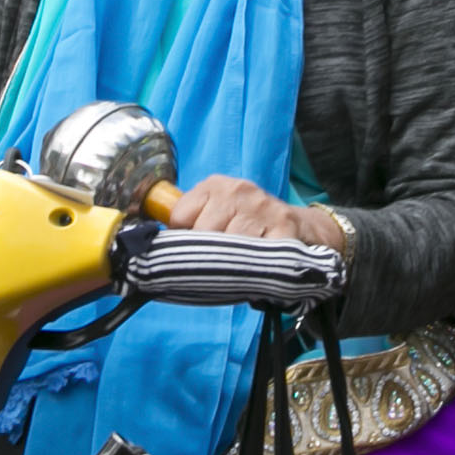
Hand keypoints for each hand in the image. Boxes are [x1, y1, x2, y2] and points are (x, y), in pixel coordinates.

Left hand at [167, 173, 346, 254]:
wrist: (302, 229)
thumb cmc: (250, 227)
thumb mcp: (218, 213)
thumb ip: (190, 223)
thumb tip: (153, 245)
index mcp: (215, 185)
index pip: (179, 217)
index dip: (184, 240)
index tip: (195, 249)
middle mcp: (238, 190)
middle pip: (202, 233)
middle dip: (206, 255)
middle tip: (219, 262)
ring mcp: (262, 207)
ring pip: (227, 247)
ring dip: (230, 265)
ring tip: (239, 265)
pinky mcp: (283, 228)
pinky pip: (255, 257)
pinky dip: (253, 270)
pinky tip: (256, 268)